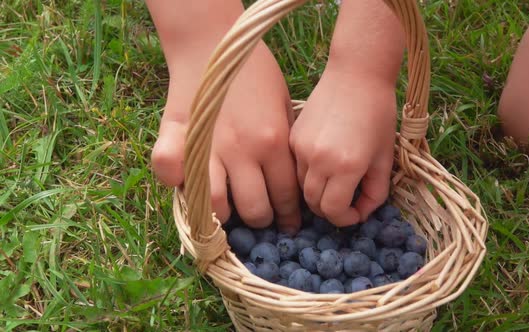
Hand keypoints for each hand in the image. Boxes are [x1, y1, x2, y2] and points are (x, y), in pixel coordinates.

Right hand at [152, 42, 300, 232]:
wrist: (213, 42)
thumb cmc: (255, 73)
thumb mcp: (284, 105)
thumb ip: (287, 144)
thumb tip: (290, 180)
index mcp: (273, 140)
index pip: (286, 195)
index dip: (289, 216)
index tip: (289, 224)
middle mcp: (243, 149)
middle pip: (255, 208)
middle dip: (262, 221)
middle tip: (262, 218)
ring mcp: (209, 146)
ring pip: (216, 204)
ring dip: (224, 215)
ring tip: (230, 213)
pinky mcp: (179, 137)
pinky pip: (172, 175)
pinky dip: (179, 187)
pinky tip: (191, 190)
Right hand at [289, 66, 396, 226]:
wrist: (356, 74)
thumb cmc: (378, 114)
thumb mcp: (385, 157)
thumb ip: (376, 191)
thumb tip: (362, 213)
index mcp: (346, 166)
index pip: (334, 211)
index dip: (346, 219)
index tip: (356, 213)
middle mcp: (318, 160)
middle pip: (314, 204)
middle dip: (331, 210)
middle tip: (346, 202)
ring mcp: (301, 148)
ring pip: (301, 188)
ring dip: (317, 193)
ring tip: (335, 183)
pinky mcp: (292, 137)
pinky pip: (295, 168)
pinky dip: (307, 175)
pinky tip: (323, 163)